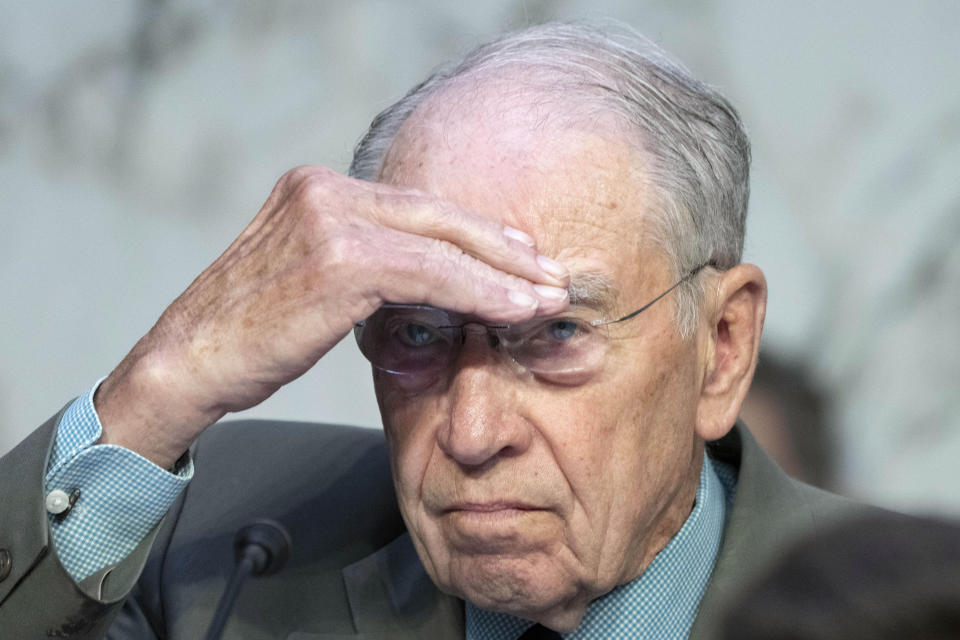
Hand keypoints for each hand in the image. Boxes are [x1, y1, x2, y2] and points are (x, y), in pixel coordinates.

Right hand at [94, 166, 568, 467]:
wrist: (185, 364)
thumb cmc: (249, 334)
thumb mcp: (313, 281)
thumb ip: (369, 262)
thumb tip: (437, 277)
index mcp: (318, 189)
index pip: (418, 207)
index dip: (477, 234)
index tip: (521, 258)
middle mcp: (324, 190)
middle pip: (439, 214)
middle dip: (504, 249)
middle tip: (552, 275)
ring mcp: (329, 219)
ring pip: (442, 243)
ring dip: (504, 274)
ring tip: (548, 298)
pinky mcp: (337, 260)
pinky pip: (428, 273)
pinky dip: (478, 293)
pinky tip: (512, 311)